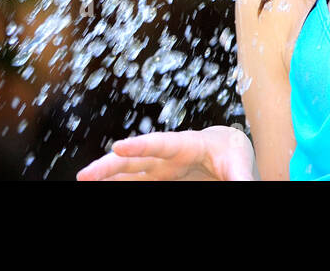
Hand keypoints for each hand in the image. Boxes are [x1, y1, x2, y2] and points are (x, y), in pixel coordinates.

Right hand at [76, 125, 256, 180]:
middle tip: (85, 174)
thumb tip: (246, 187)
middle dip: (109, 164)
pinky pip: (135, 181)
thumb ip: (239, 177)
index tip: (119, 145)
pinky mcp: (159, 177)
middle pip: (134, 158)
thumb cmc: (232, 152)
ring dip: (106, 174)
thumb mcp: (239, 163)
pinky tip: (101, 187)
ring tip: (84, 179)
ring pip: (128, 170)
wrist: (227, 148)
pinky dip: (118, 183)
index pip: (161, 143)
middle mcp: (167, 155)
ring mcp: (160, 168)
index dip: (140, 144)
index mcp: (187, 144)